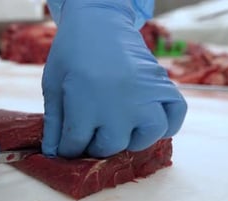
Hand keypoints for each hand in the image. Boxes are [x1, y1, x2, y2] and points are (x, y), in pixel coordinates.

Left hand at [42, 0, 186, 157]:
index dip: (68, 149)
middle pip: (109, 146)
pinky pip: (175, 118)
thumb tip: (54, 153)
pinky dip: (166, 127)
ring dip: (130, 141)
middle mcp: (118, 105)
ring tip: (119, 131)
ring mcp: (144, 96)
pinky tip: (147, 123)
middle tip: (91, 134)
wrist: (99, 21)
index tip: (67, 145)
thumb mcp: (53, 85)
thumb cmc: (71, 53)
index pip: (76, 145)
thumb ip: (54, 122)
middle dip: (95, 146)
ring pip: (144, 139)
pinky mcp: (162, 86)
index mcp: (85, 103)